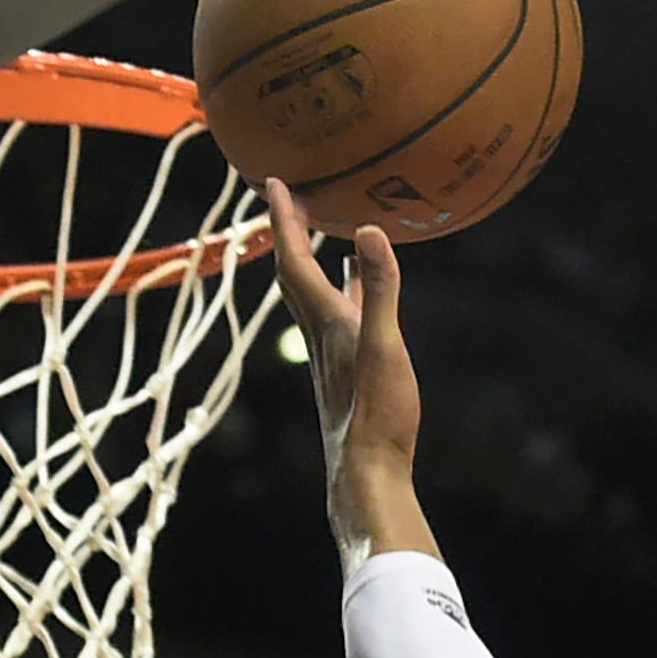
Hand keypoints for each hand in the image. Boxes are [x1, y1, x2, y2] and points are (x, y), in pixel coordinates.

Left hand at [261, 181, 435, 564]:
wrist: (367, 475)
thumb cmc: (376, 415)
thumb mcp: (384, 345)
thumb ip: (379, 290)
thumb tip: (369, 233)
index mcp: (326, 321)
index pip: (294, 258)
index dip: (283, 219)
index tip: (272, 182)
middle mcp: (321, 334)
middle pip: (294, 274)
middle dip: (288, 234)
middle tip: (288, 201)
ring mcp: (333, 356)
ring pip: (315, 297)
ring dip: (314, 263)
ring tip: (324, 237)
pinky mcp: (348, 374)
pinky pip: (339, 318)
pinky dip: (343, 294)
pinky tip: (359, 298)